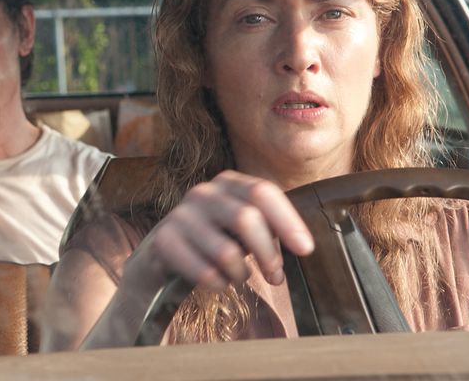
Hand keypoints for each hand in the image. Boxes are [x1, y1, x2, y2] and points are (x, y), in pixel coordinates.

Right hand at [133, 170, 314, 292]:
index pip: (263, 192)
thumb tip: (302, 245)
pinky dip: (219, 284)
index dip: (287, 221)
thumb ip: (268, 227)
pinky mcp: (164, 241)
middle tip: (276, 276)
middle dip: (268, 254)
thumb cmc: (214, 239)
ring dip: (241, 273)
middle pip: (246, 218)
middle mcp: (203, 193)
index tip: (305, 249)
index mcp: (228, 182)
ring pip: (226, 252)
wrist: (163, 253)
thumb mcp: (241, 225)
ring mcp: (181, 215)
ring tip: (239, 276)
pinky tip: (218, 282)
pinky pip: (204, 272)